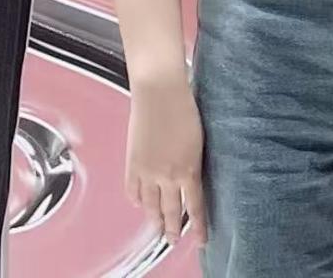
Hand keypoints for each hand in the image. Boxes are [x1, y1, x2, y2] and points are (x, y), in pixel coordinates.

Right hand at [126, 77, 206, 248]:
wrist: (159, 91)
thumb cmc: (184, 108)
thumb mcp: (198, 142)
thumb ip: (193, 165)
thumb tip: (190, 180)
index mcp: (188, 170)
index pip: (195, 208)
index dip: (198, 227)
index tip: (201, 240)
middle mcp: (167, 176)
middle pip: (171, 212)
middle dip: (173, 230)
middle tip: (173, 240)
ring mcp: (147, 171)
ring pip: (150, 206)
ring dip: (154, 219)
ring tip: (157, 227)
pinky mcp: (132, 162)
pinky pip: (132, 190)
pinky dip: (136, 199)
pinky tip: (139, 202)